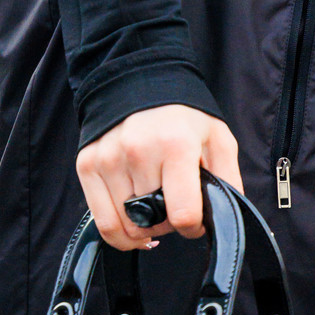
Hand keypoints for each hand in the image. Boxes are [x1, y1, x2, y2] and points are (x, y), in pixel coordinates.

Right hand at [76, 105, 243, 253]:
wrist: (141, 82)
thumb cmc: (184, 117)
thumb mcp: (218, 140)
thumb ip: (228, 181)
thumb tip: (222, 220)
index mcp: (176, 145)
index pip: (184, 214)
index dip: (194, 227)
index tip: (195, 219)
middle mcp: (138, 151)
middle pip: (154, 223)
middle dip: (168, 223)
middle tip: (173, 203)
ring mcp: (108, 158)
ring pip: (127, 227)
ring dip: (143, 226)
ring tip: (152, 205)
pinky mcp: (87, 165)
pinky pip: (102, 223)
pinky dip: (119, 231)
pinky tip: (132, 219)